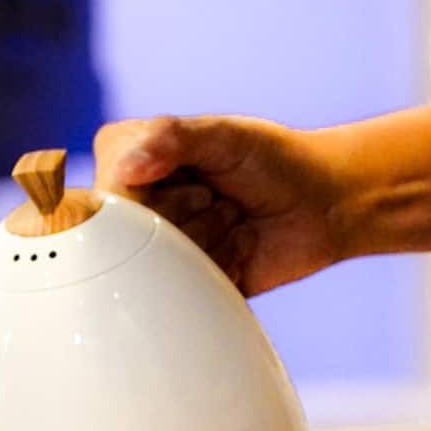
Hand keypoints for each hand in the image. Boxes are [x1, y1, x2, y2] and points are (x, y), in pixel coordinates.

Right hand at [92, 114, 347, 297]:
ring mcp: (160, 250)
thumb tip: (124, 169)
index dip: (149, 198)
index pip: (105, 196)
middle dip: (183, 219)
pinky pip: (185, 295)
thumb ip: (171, 138)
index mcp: (131, 161)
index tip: (195, 182)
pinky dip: (221, 269)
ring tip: (231, 218)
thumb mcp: (222, 135)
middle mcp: (136, 208)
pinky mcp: (186, 285)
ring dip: (207, 243)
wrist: (324, 205)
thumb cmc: (274, 160)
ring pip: (157, 269)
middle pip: (127, 239)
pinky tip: (240, 248)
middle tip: (216, 198)